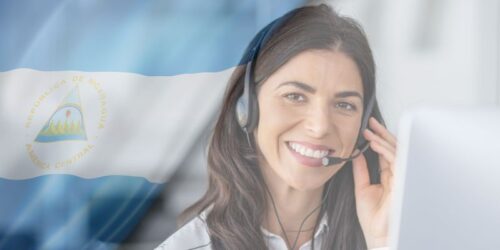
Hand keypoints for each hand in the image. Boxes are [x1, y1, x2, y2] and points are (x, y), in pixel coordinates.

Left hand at [352, 117, 396, 247]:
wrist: (378, 235)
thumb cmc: (373, 218)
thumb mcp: (362, 188)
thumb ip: (361, 170)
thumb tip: (356, 154)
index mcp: (388, 177)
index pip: (385, 153)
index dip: (377, 139)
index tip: (368, 128)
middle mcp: (397, 175)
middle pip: (393, 149)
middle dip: (383, 134)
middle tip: (371, 122)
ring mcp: (402, 177)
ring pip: (396, 151)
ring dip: (382, 139)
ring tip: (370, 131)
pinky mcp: (403, 180)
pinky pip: (396, 160)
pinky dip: (385, 150)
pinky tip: (374, 143)